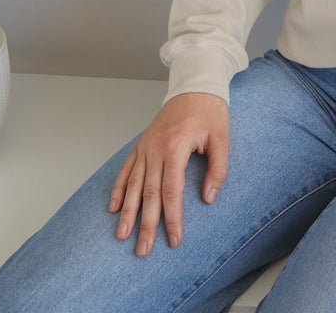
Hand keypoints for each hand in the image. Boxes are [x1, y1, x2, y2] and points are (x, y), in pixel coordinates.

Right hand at [109, 91, 228, 255]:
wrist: (195, 85)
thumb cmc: (210, 111)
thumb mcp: (222, 138)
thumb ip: (218, 169)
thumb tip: (208, 198)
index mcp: (176, 147)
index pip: (172, 191)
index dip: (172, 218)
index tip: (174, 239)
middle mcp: (156, 148)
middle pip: (148, 193)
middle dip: (145, 224)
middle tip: (143, 250)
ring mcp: (146, 146)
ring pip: (133, 184)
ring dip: (127, 211)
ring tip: (122, 235)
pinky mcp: (141, 143)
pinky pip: (126, 169)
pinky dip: (118, 188)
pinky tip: (113, 207)